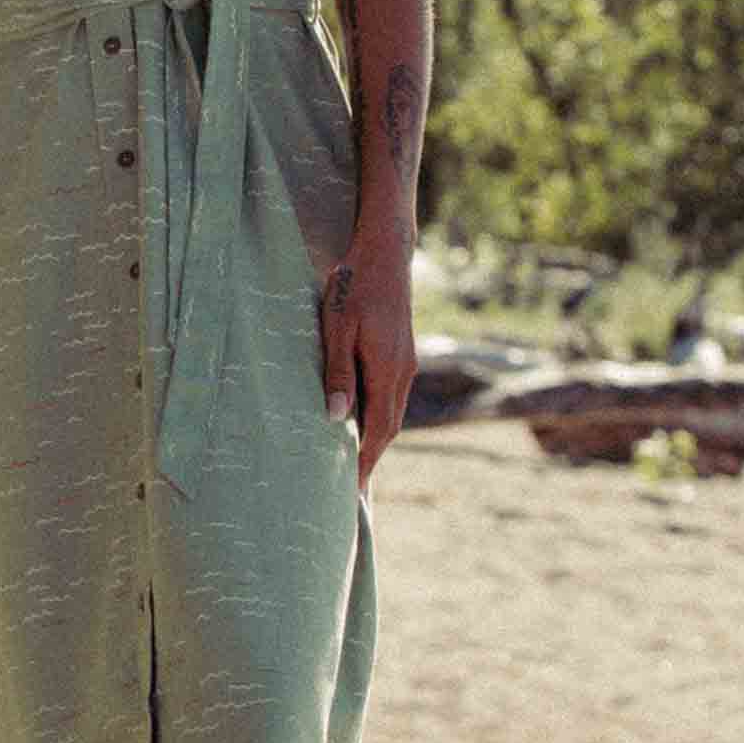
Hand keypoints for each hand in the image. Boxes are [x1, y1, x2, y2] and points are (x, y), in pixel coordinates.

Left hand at [318, 235, 416, 486]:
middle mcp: (403, 372)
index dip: (366, 460)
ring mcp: (406, 362)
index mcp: (388, 370)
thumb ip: (338, 374)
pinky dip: (378, 414)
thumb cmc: (353, 287)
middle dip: (371, 456)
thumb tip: (337, 418)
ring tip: (353, 458)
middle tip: (351, 484)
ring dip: (375, 437)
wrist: (383, 254)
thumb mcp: (338, 329)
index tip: (353, 488)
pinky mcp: (402, 353)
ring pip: (392, 411)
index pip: (378, 430)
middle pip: (389, 426)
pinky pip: (391, 395)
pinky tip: (360, 417)